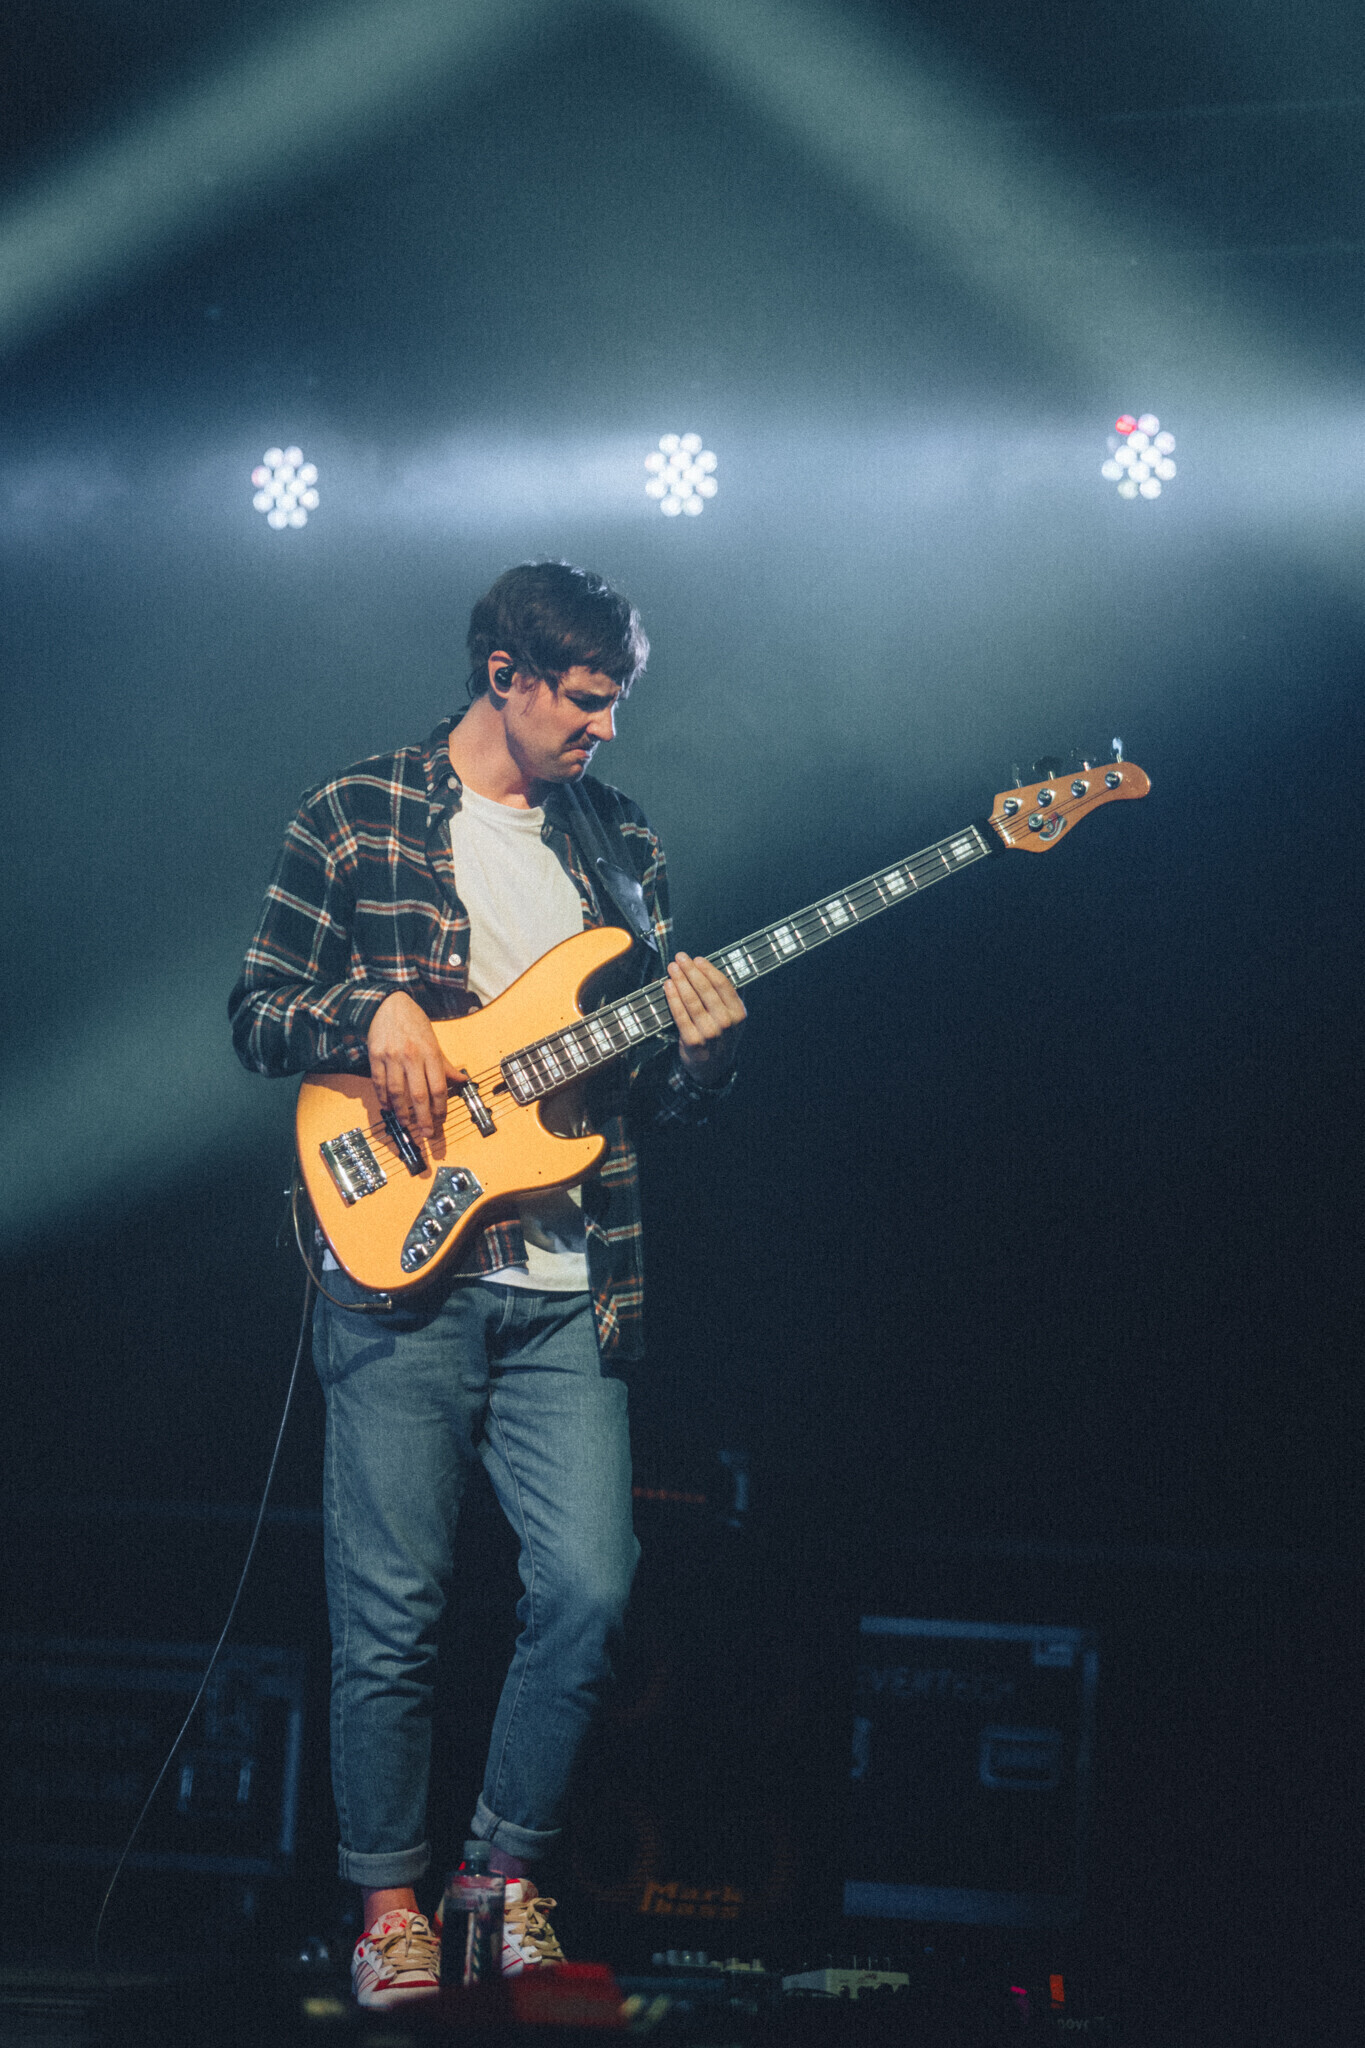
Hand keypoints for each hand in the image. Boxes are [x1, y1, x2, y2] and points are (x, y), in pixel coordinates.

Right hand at [366, 992, 461, 1140]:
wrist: (388, 1003)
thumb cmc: (414, 1022)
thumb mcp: (434, 1041)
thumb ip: (446, 1064)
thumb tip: (463, 1080)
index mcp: (430, 1052)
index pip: (437, 1087)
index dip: (440, 1108)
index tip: (441, 1121)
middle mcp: (411, 1056)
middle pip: (418, 1095)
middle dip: (423, 1118)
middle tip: (426, 1133)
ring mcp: (392, 1057)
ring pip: (397, 1092)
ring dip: (402, 1112)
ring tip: (407, 1124)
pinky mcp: (375, 1056)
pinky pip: (379, 1083)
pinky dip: (383, 1098)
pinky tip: (388, 1108)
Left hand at [664, 952, 745, 1085]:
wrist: (713, 1068)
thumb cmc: (722, 1036)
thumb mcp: (735, 1018)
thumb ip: (733, 995)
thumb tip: (731, 966)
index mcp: (739, 1013)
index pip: (723, 985)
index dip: (708, 969)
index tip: (697, 959)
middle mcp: (727, 1023)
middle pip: (706, 990)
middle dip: (691, 971)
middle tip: (680, 958)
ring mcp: (709, 1033)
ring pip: (692, 1001)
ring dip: (680, 981)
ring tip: (672, 968)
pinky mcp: (693, 1042)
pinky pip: (680, 1015)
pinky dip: (673, 998)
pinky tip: (667, 986)